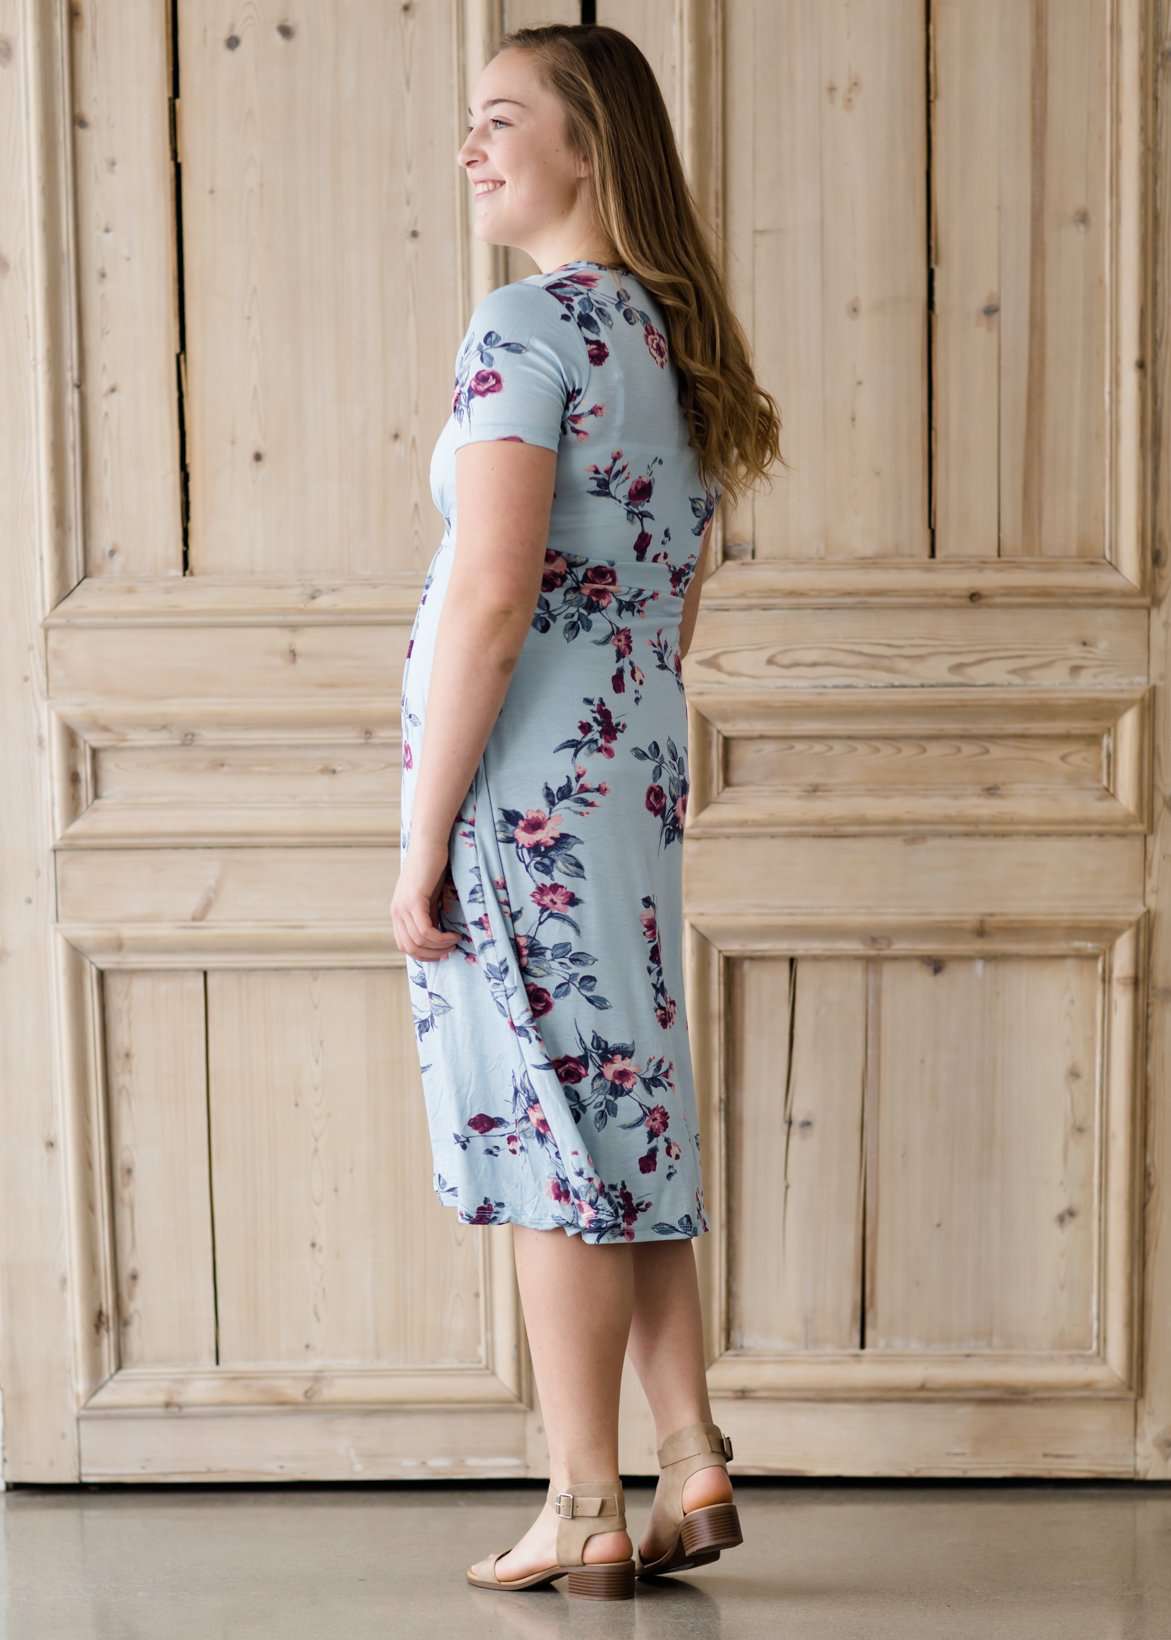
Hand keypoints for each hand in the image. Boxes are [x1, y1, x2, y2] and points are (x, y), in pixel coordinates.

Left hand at [390, 834, 461, 961]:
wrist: (429, 844)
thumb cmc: (433, 868)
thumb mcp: (429, 897)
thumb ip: (429, 916)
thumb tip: (437, 938)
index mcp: (397, 912)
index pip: (404, 945)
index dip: (424, 955)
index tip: (443, 951)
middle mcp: (396, 912)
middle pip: (410, 948)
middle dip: (432, 955)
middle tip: (451, 949)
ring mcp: (402, 907)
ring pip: (418, 941)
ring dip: (440, 946)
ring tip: (455, 940)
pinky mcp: (413, 901)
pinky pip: (425, 931)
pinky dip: (440, 938)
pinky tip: (453, 934)